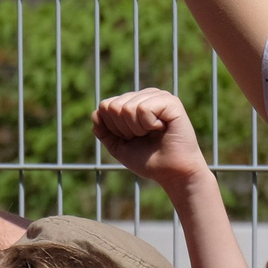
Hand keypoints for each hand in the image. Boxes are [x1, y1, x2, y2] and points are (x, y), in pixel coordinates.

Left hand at [93, 89, 211, 189]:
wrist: (171, 173)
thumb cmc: (147, 159)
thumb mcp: (117, 146)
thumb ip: (103, 130)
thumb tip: (96, 113)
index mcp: (134, 100)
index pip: (105, 106)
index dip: (113, 128)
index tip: (131, 138)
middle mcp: (146, 94)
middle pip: (113, 106)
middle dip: (123, 129)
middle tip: (142, 137)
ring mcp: (159, 96)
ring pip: (127, 107)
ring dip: (136, 129)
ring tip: (152, 133)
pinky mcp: (171, 102)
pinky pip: (143, 109)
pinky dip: (148, 125)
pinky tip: (161, 128)